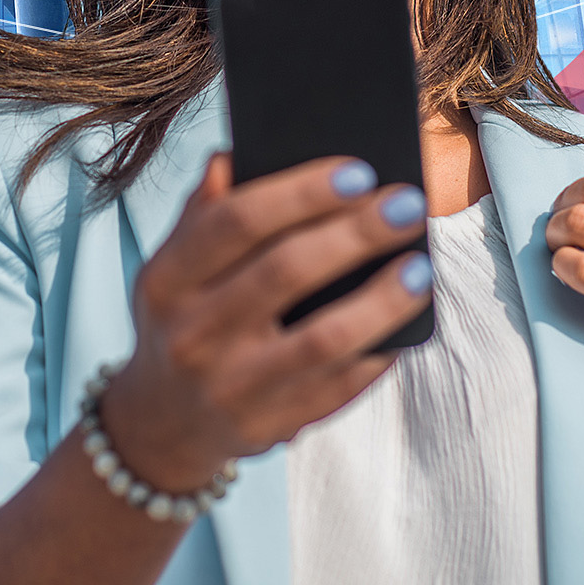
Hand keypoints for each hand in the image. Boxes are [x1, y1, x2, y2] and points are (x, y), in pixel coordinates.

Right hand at [103, 153, 434, 491]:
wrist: (163, 422)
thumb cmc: (182, 319)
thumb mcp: (172, 266)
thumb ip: (203, 212)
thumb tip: (233, 157)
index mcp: (166, 280)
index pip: (236, 221)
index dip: (302, 192)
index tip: (360, 171)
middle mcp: (192, 334)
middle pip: (286, 271)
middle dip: (357, 233)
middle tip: (408, 204)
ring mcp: (231, 387)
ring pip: (324, 338)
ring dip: (382, 299)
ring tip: (420, 267)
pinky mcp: (268, 428)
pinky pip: (338, 388)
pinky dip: (378, 353)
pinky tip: (405, 324)